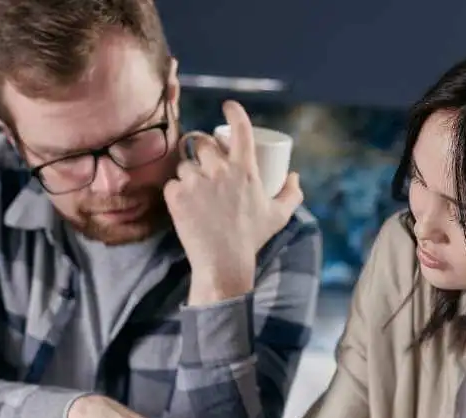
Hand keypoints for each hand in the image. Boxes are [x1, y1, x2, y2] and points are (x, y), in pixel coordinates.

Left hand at [165, 100, 302, 296]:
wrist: (223, 262)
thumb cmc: (252, 238)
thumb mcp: (278, 216)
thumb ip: (291, 194)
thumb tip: (294, 176)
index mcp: (245, 169)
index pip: (240, 129)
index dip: (234, 112)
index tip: (228, 106)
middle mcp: (220, 170)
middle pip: (203, 143)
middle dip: (202, 148)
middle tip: (204, 163)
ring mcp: (196, 182)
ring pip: (185, 164)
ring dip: (189, 173)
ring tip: (196, 191)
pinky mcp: (176, 196)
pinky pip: (172, 183)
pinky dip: (176, 192)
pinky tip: (184, 204)